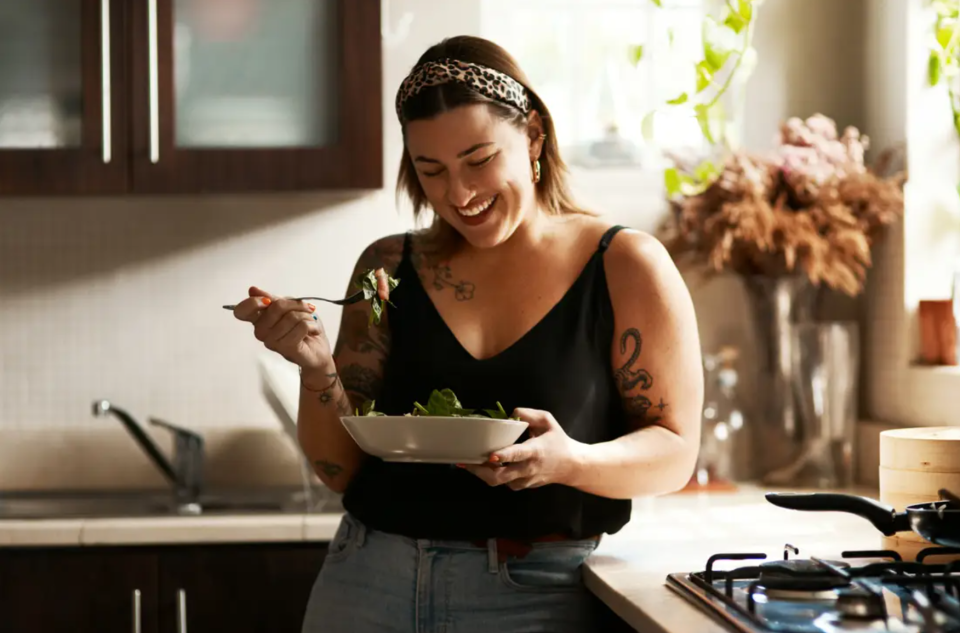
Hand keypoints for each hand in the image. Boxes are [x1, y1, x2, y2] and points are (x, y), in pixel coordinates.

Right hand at [232, 286, 332, 370]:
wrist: (317, 349)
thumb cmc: (302, 327)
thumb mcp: (288, 307)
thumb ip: (272, 299)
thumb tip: (252, 290)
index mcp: (258, 320)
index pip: (242, 311)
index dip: (253, 302)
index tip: (269, 301)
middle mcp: (261, 332)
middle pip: (276, 307)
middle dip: (296, 305)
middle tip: (305, 310)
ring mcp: (272, 342)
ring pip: (291, 317)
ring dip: (306, 316)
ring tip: (309, 323)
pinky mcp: (287, 348)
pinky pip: (301, 326)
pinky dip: (312, 325)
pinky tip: (312, 331)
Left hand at [459, 409, 586, 490]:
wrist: (572, 466)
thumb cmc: (559, 442)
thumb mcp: (548, 421)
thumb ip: (530, 414)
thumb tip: (512, 412)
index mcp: (535, 451)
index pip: (517, 455)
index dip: (503, 456)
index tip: (491, 455)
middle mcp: (528, 469)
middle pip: (500, 477)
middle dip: (480, 471)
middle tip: (465, 461)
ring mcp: (524, 480)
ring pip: (498, 482)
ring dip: (482, 473)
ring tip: (468, 462)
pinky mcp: (522, 486)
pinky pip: (503, 483)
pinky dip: (492, 475)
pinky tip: (484, 466)